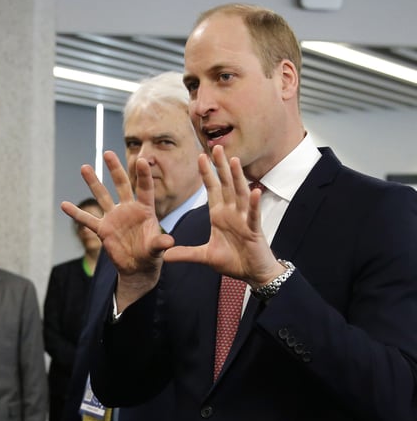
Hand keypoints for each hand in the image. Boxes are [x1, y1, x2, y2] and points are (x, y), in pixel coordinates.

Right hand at [61, 151, 173, 309]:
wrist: (138, 267)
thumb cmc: (151, 255)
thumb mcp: (157, 249)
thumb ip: (160, 243)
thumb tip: (168, 241)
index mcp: (144, 210)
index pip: (144, 189)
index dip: (143, 175)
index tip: (142, 159)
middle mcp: (128, 209)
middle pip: (121, 185)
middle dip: (114, 169)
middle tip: (107, 153)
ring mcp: (114, 217)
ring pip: (102, 196)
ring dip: (93, 182)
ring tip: (85, 167)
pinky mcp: (103, 229)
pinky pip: (86, 219)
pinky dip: (75, 213)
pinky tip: (64, 205)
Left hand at [164, 146, 282, 287]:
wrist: (252, 274)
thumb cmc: (232, 261)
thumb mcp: (204, 256)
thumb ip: (185, 253)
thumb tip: (165, 256)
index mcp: (219, 215)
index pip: (212, 189)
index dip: (206, 173)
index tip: (200, 156)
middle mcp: (232, 212)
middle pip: (226, 185)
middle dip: (221, 167)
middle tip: (216, 146)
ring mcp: (244, 219)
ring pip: (240, 194)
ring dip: (237, 177)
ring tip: (233, 160)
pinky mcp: (254, 230)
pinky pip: (253, 214)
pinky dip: (254, 203)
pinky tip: (254, 191)